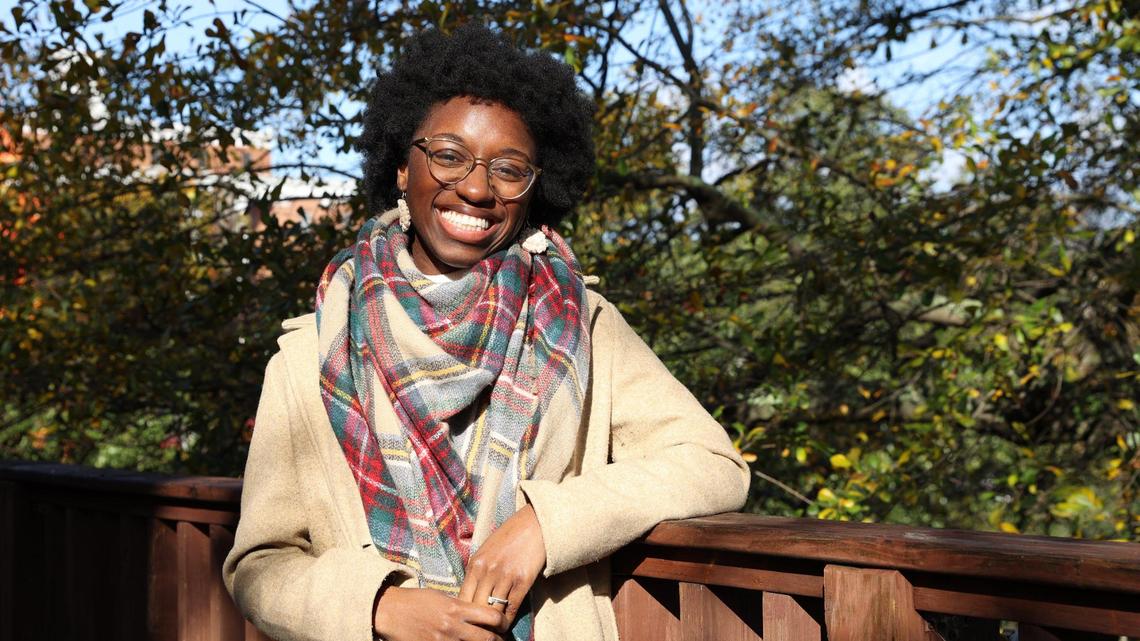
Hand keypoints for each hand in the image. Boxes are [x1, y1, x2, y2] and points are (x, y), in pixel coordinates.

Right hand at [373, 586, 506, 640]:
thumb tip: (480, 615)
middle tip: (500, 640)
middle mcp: (453, 626)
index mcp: (457, 608)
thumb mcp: (442, 597)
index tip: (503, 624)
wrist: (390, 611)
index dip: (503, 622)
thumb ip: (462, 607)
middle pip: (488, 639)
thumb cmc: (416, 601)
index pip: (492, 616)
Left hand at [458, 504, 546, 628]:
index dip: (463, 615)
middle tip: (477, 632)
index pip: (462, 598)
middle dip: (476, 623)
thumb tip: (472, 593)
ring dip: (493, 625)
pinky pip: (512, 607)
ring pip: (493, 611)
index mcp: (475, 564)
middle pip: (475, 607)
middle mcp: (487, 571)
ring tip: (492, 633)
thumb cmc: (511, 536)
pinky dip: (508, 620)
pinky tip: (506, 626)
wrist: (535, 524)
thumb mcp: (486, 550)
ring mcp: (505, 576)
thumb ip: (478, 570)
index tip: (466, 623)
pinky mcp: (523, 581)